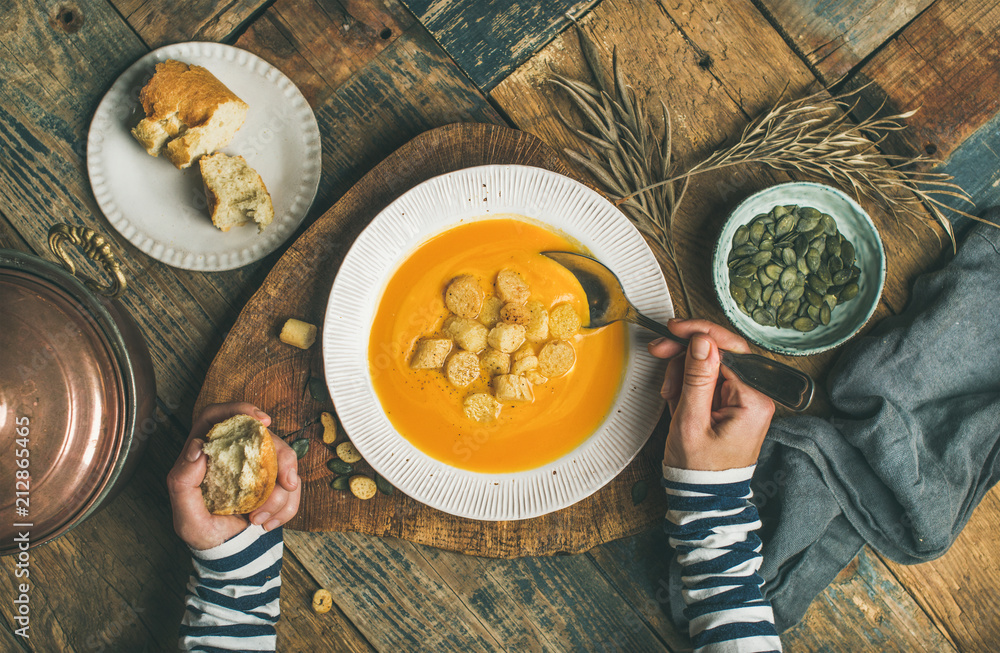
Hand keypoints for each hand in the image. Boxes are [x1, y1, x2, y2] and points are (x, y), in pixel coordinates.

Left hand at [167, 402, 300, 549]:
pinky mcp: (276, 483)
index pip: (219, 416)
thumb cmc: (203, 531)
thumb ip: (182, 483)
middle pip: (264, 437)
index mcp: (208, 452)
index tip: (263, 421)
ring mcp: (258, 467)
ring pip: (285, 462)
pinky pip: (293, 488)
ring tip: (258, 520)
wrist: (226, 552)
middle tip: (286, 483)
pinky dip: (285, 509)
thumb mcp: (185, 514)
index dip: (241, 410)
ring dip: (280, 495)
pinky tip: (267, 525)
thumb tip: (198, 449)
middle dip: (282, 460)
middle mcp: (235, 454)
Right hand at [648, 319, 774, 470]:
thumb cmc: (700, 469)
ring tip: (669, 393)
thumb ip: (697, 378)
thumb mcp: (691, 421)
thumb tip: (703, 341)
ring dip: (684, 371)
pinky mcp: (733, 403)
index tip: (675, 329)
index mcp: (753, 400)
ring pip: (711, 365)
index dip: (699, 335)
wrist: (704, 495)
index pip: (729, 350)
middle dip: (686, 353)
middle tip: (660, 350)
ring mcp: (744, 399)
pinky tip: (677, 396)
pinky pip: (710, 380)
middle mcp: (755, 396)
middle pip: (720, 353)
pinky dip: (689, 384)